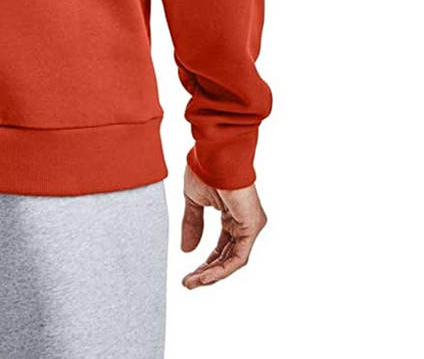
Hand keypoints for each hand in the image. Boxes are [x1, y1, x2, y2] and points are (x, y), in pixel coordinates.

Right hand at [180, 163, 265, 288]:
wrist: (213, 155)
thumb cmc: (205, 169)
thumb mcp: (193, 201)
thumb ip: (192, 225)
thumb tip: (186, 250)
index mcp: (232, 214)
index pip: (221, 246)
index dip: (205, 260)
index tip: (189, 272)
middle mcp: (244, 222)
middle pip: (227, 256)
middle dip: (207, 271)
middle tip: (189, 282)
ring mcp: (250, 225)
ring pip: (233, 260)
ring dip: (211, 274)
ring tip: (192, 283)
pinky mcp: (252, 227)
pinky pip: (238, 256)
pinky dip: (221, 269)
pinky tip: (203, 275)